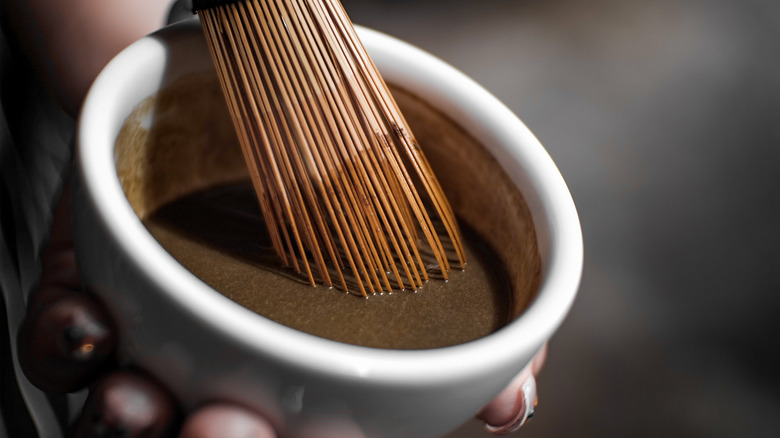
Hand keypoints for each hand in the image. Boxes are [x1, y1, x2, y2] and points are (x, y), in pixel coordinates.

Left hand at [18, 182, 545, 436]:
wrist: (271, 114)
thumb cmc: (359, 202)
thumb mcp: (433, 260)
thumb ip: (475, 332)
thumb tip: (514, 400)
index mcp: (309, 388)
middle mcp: (228, 377)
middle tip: (229, 433)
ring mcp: (155, 342)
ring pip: (124, 418)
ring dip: (126, 423)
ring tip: (139, 403)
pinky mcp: (91, 292)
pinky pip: (59, 340)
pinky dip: (69, 341)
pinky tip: (92, 329)